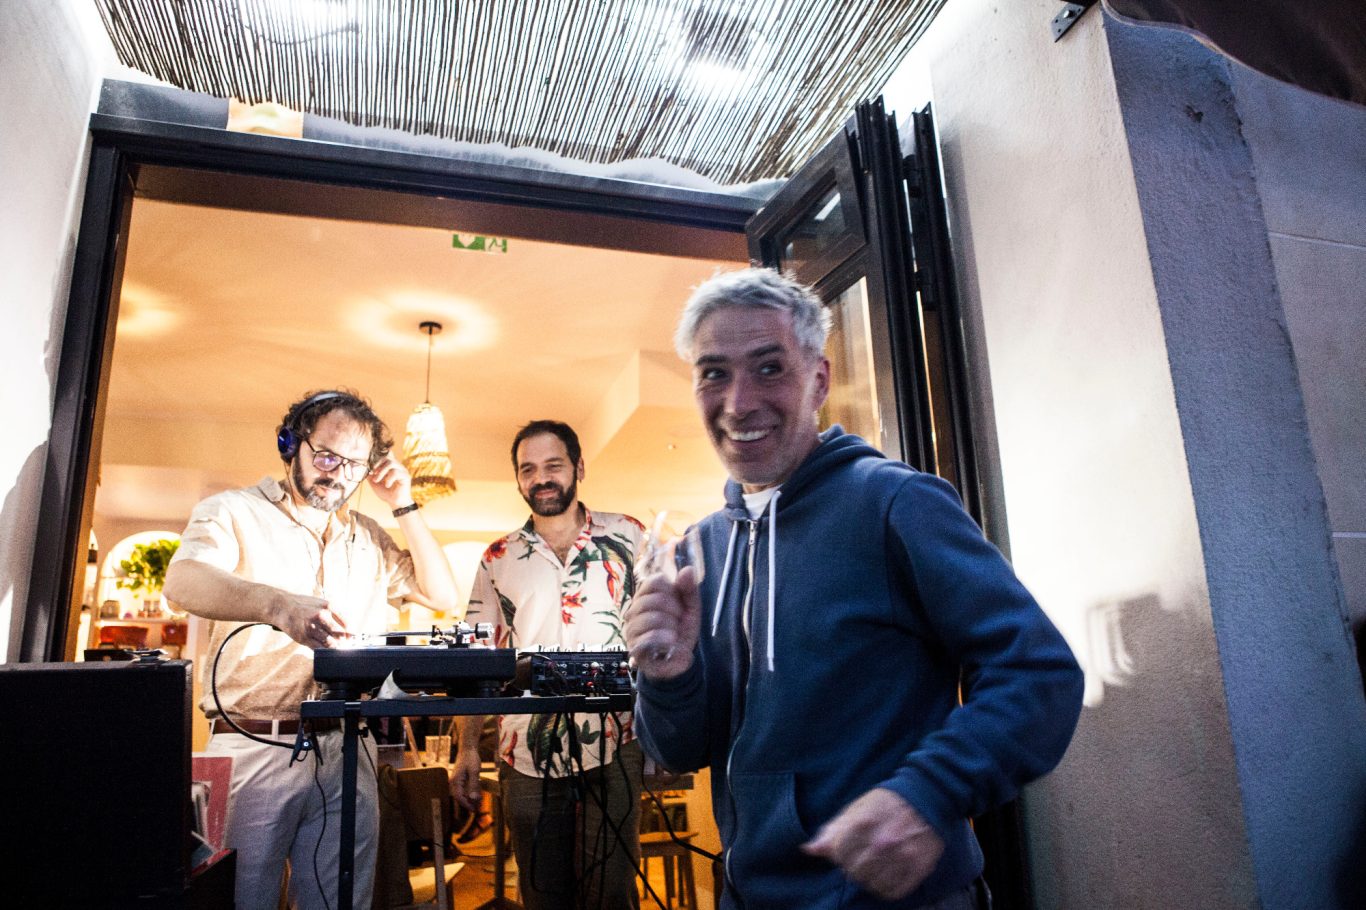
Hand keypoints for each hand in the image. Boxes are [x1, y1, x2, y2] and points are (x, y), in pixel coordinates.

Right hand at [270, 590, 348, 648]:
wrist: (282, 607)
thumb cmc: (304, 606)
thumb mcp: (321, 603)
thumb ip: (335, 614)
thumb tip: (348, 630)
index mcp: (329, 606)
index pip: (346, 624)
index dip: (350, 633)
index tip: (351, 637)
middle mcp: (321, 616)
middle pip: (340, 635)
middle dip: (344, 642)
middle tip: (345, 645)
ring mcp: (311, 627)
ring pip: (330, 643)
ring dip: (335, 647)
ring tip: (336, 648)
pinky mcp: (303, 638)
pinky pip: (318, 648)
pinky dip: (324, 651)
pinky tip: (325, 649)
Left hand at [366, 453, 413, 509]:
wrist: (395, 503)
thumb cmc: (387, 493)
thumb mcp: (375, 483)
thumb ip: (371, 476)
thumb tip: (365, 468)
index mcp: (392, 468)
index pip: (386, 457)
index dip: (377, 460)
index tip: (371, 469)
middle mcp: (398, 467)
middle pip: (388, 458)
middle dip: (378, 465)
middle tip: (373, 474)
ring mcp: (403, 471)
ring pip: (391, 464)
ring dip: (382, 472)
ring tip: (377, 481)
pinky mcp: (406, 476)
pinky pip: (396, 472)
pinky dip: (389, 479)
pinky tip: (387, 485)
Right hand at [450, 748, 482, 812]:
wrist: (468, 749)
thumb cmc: (471, 758)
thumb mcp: (474, 771)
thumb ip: (474, 785)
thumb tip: (473, 799)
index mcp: (455, 781)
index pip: (459, 797)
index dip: (466, 804)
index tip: (474, 809)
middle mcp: (454, 782)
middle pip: (460, 797)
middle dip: (469, 803)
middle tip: (478, 808)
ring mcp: (456, 781)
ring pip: (462, 794)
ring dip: (470, 799)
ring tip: (479, 803)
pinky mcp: (460, 780)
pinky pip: (464, 789)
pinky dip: (470, 793)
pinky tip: (477, 795)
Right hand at [624, 564, 700, 679]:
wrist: (679, 659)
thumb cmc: (681, 630)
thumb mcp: (691, 608)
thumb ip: (689, 590)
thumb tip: (688, 569)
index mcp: (647, 596)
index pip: (654, 581)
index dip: (671, 590)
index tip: (678, 602)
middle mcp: (634, 610)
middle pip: (652, 599)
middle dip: (673, 610)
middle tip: (679, 620)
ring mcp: (631, 628)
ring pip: (650, 618)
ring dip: (670, 626)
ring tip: (674, 633)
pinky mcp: (634, 647)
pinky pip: (648, 636)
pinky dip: (664, 638)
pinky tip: (671, 642)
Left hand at [801, 788, 944, 900]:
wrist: (928, 795)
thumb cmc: (887, 802)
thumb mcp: (858, 809)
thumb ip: (833, 831)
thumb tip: (809, 850)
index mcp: (864, 822)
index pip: (839, 854)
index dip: (840, 854)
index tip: (847, 849)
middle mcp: (882, 841)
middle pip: (854, 872)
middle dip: (854, 867)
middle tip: (862, 858)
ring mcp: (902, 856)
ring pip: (873, 884)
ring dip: (870, 879)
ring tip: (875, 866)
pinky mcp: (919, 867)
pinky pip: (894, 891)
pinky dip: (887, 887)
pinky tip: (887, 875)